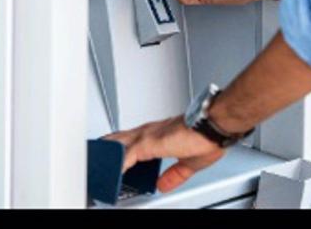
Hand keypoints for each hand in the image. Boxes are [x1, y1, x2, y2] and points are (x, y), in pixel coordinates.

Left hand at [105, 115, 224, 192]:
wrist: (213, 125)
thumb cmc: (207, 136)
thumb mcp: (188, 163)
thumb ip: (173, 174)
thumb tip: (162, 185)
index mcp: (158, 135)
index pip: (130, 140)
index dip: (119, 149)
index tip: (112, 159)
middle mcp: (149, 132)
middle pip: (118, 140)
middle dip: (106, 150)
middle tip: (96, 162)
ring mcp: (146, 136)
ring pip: (117, 145)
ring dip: (107, 157)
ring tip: (98, 170)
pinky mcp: (148, 142)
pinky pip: (125, 155)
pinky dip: (116, 165)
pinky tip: (109, 173)